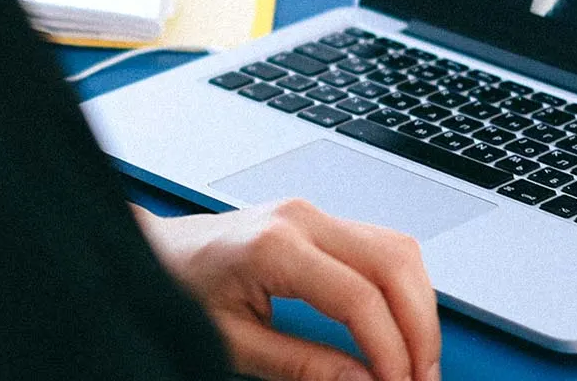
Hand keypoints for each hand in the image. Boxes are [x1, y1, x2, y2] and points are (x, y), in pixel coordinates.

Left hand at [133, 200, 439, 380]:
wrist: (154, 251)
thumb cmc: (179, 288)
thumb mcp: (234, 343)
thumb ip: (303, 366)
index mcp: (275, 246)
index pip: (360, 298)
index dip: (391, 350)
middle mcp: (301, 218)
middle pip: (395, 265)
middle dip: (420, 329)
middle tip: (423, 379)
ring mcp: (312, 213)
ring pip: (398, 250)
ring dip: (419, 306)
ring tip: (417, 360)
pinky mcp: (318, 220)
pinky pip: (381, 246)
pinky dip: (402, 287)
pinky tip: (400, 326)